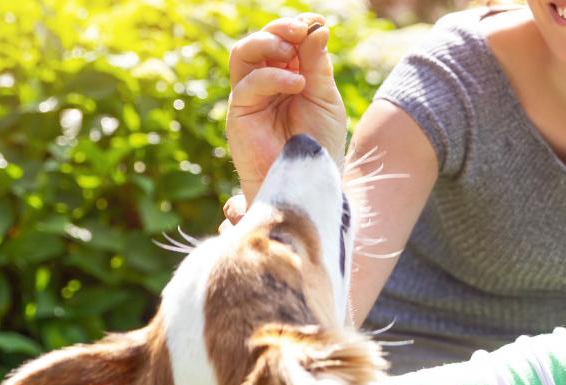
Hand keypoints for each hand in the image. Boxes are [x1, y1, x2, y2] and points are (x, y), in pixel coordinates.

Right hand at [226, 13, 347, 201]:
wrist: (309, 181)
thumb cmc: (320, 145)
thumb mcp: (325, 99)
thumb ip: (318, 65)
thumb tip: (317, 28)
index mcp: (289, 75)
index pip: (286, 41)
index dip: (298, 27)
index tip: (317, 22)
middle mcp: (266, 82)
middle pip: (261, 41)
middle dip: (280, 29)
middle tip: (301, 29)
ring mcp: (250, 96)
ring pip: (244, 53)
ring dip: (267, 42)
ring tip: (293, 50)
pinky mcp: (239, 113)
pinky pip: (248, 83)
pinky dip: (273, 77)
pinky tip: (297, 83)